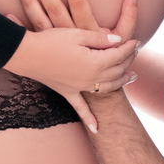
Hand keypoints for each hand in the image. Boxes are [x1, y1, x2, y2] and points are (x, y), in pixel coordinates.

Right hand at [6, 0, 140, 130]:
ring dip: (121, 83)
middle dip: (128, 60)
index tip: (136, 41)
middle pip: (116, 70)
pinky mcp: (67, 92)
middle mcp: (90, 78)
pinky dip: (89, 119)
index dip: (129, 48)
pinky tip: (97, 130)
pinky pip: (81, 108)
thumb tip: (118, 41)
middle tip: (135, 52)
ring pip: (106, 88)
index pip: (119, 55)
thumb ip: (100, 38)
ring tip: (131, 78)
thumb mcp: (78, 34)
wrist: (27, 54)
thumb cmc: (52, 41)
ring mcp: (79, 88)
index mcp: (95, 62)